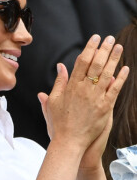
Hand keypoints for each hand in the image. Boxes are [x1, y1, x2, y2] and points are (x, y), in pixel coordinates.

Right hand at [38, 35, 128, 164]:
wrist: (69, 142)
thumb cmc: (59, 123)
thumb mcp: (53, 101)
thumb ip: (59, 83)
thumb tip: (60, 67)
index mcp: (71, 86)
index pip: (82, 62)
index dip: (89, 48)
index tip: (95, 38)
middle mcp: (84, 90)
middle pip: (96, 64)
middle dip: (103, 49)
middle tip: (109, 38)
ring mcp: (95, 98)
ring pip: (107, 74)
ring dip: (113, 59)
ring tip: (119, 47)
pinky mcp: (105, 107)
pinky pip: (115, 89)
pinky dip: (121, 78)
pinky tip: (125, 68)